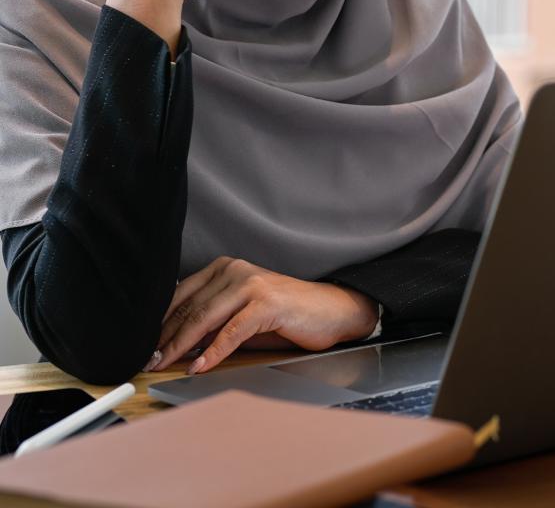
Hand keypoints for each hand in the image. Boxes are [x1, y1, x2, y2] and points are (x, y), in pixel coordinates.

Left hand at [147, 256, 379, 374]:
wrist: (329, 310)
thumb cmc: (285, 314)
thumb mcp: (241, 313)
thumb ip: (212, 321)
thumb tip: (174, 343)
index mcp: (225, 268)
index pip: (181, 295)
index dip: (159, 323)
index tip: (143, 346)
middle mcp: (236, 270)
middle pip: (190, 307)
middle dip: (165, 338)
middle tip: (148, 361)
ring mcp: (252, 285)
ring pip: (205, 317)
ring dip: (180, 346)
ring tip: (164, 364)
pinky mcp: (266, 304)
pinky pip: (231, 331)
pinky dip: (212, 352)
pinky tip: (199, 366)